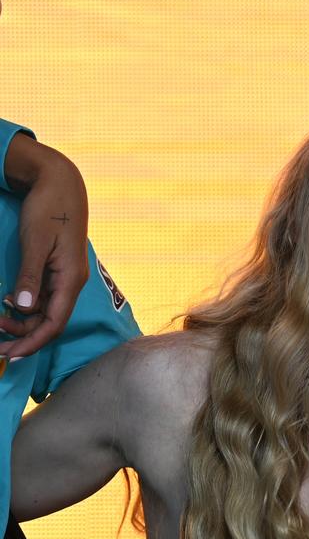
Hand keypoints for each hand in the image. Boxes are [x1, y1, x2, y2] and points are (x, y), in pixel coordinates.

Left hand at [0, 134, 89, 358]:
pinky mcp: (58, 269)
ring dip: (22, 321)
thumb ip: (30, 275)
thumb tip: (22, 307)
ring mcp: (65, 276)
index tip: (11, 356)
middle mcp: (71, 281)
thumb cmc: (49, 208)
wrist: (61, 182)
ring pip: (46, 310)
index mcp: (70, 278)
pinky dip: (25, 306)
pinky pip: (44, 296)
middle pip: (50, 320)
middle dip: (23, 335)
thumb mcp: (36, 241)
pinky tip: (8, 303)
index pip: (54, 322)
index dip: (33, 342)